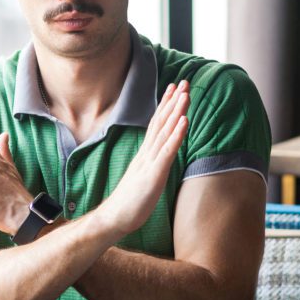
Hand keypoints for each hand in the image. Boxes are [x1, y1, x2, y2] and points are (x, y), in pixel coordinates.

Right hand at [95, 80, 189, 238]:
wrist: (114, 218)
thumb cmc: (129, 203)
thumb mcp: (142, 180)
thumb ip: (149, 167)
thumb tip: (157, 160)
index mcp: (145, 155)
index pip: (156, 125)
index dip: (166, 106)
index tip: (174, 89)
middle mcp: (147, 154)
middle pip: (161, 122)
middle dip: (173, 101)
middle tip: (184, 81)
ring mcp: (150, 162)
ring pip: (165, 132)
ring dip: (176, 111)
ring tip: (186, 93)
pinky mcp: (154, 174)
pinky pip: (167, 151)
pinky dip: (177, 134)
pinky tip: (185, 120)